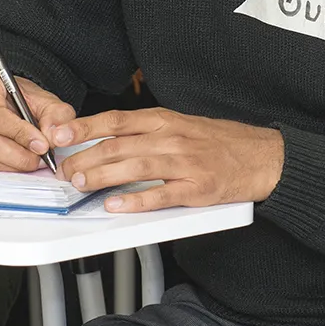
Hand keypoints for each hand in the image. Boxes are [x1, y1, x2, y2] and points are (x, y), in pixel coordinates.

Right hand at [0, 68, 76, 172]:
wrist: (11, 102)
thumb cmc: (24, 100)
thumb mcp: (47, 101)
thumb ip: (56, 116)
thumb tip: (53, 136)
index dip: (19, 134)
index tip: (41, 145)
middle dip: (17, 155)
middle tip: (38, 159)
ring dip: (10, 164)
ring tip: (31, 160)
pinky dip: (0, 167)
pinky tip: (15, 160)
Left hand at [57, 108, 284, 212]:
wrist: (264, 157)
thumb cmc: (220, 143)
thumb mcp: (181, 125)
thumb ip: (146, 133)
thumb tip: (106, 141)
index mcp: (165, 120)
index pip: (116, 121)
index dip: (84, 127)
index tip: (60, 134)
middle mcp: (172, 138)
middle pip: (118, 146)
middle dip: (85, 158)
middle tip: (64, 170)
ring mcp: (185, 163)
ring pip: (134, 168)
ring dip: (102, 177)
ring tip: (81, 184)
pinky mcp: (197, 189)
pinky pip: (161, 196)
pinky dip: (136, 201)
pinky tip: (116, 205)